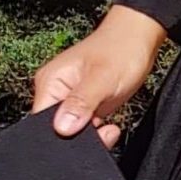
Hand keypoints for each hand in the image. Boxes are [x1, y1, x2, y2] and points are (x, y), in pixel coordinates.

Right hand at [31, 6, 166, 148]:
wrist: (140, 40)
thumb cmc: (121, 49)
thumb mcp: (101, 78)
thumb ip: (80, 103)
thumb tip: (61, 128)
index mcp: (49, 82)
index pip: (40, 121)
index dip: (58, 135)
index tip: (81, 134)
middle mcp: (56, 92)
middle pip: (56, 130)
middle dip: (77, 138)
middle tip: (102, 131)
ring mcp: (70, 100)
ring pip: (72, 133)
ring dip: (91, 136)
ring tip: (108, 129)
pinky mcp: (85, 107)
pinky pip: (85, 130)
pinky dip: (98, 134)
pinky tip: (110, 128)